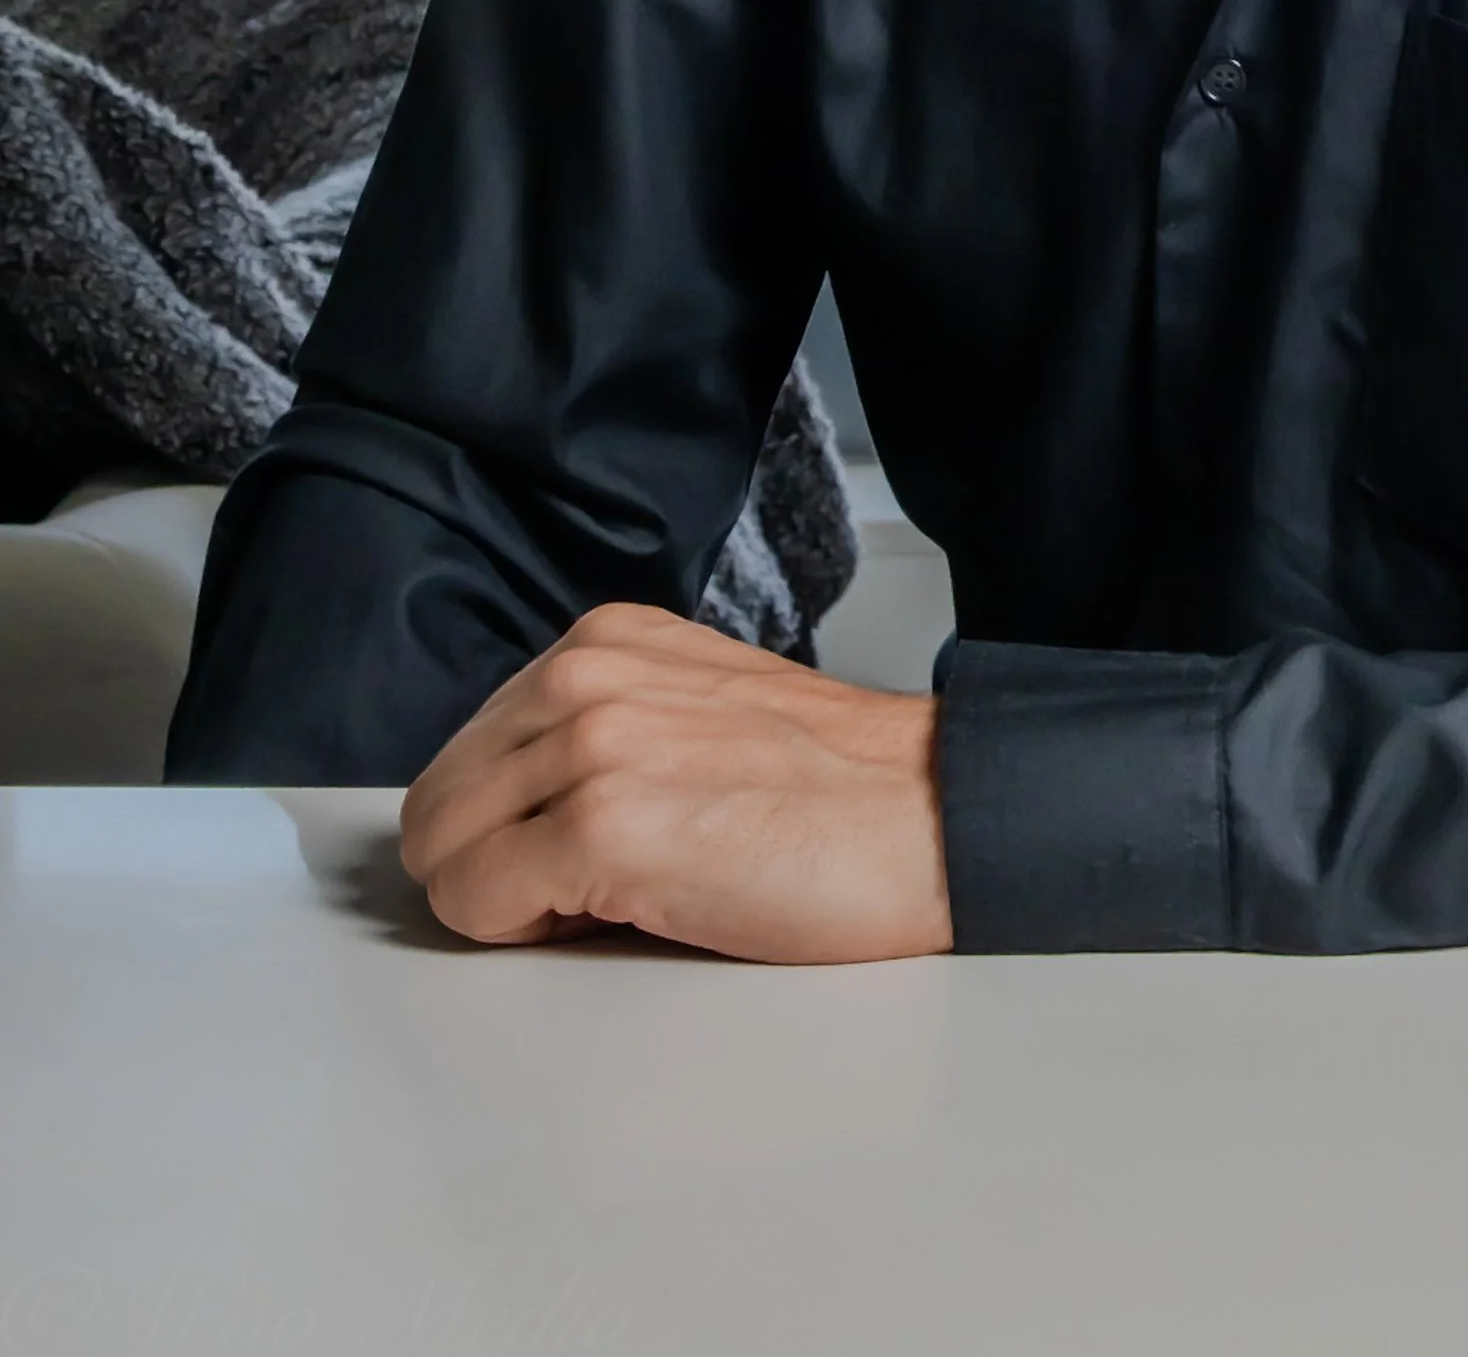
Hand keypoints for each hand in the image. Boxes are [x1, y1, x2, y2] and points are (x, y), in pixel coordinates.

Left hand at [398, 602, 953, 962]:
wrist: (924, 818)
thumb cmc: (828, 790)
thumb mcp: (689, 711)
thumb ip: (595, 731)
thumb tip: (505, 812)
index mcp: (603, 641)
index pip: (464, 751)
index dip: (506, 823)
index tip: (563, 850)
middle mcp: (584, 676)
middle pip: (437, 804)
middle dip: (489, 864)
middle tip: (580, 891)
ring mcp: (588, 747)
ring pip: (442, 853)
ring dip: (506, 898)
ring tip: (606, 897)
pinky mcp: (599, 827)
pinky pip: (474, 902)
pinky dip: (520, 930)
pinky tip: (611, 915)